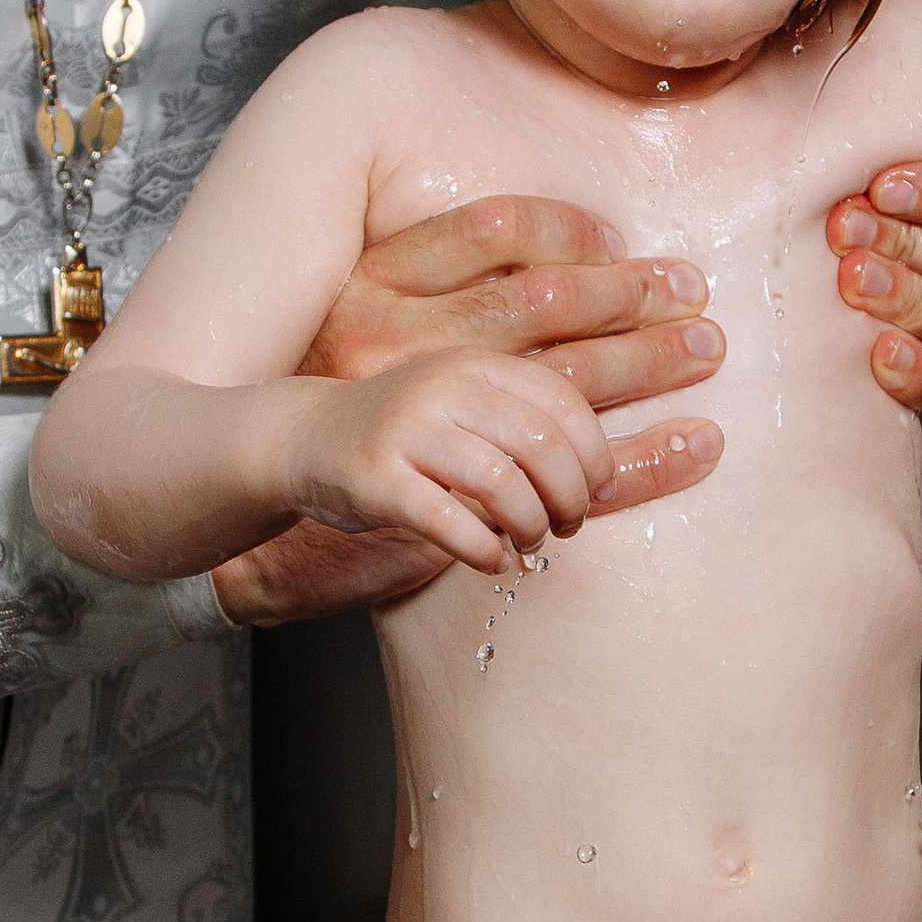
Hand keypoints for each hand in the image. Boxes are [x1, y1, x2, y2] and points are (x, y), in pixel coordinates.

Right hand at [279, 347, 704, 583]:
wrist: (304, 437)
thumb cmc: (408, 429)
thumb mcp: (469, 399)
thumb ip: (530, 416)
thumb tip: (618, 468)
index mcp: (479, 360)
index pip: (567, 402)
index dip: (598, 455)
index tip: (600, 489)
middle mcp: (445, 384)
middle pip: (545, 444)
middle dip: (573, 496)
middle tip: (569, 524)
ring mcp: (407, 429)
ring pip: (504, 484)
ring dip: (532, 526)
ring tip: (530, 542)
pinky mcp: (375, 478)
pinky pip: (450, 521)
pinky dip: (486, 550)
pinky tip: (493, 561)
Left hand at [822, 0, 921, 411]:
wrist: (781, 226)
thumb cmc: (861, 137)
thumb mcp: (884, 83)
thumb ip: (901, 35)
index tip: (880, 179)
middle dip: (921, 246)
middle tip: (845, 227)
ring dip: (912, 302)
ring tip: (850, 279)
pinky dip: (917, 373)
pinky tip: (875, 356)